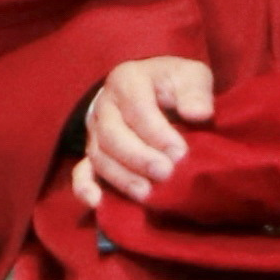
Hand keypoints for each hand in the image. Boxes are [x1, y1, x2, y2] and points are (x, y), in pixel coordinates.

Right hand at [71, 56, 215, 208]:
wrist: (153, 88)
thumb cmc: (173, 85)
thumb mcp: (191, 76)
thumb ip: (195, 92)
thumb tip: (198, 114)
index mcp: (127, 80)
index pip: (137, 108)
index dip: (157, 132)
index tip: (180, 153)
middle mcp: (104, 105)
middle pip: (112, 134)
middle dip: (139, 157)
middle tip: (166, 173)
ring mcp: (94, 131)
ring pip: (99, 156)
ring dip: (122, 176)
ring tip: (147, 193)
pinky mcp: (92, 153)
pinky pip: (81, 171)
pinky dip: (85, 188)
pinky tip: (97, 202)